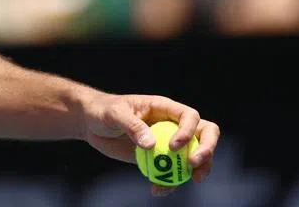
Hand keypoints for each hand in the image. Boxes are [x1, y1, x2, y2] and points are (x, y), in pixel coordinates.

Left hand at [79, 92, 219, 196]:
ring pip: (194, 156)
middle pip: (205, 134)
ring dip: (196, 171)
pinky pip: (173, 172)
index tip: (173, 147)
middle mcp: (172, 124)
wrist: (92, 123)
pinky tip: (156, 190)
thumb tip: (151, 145)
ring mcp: (168, 142)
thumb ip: (132, 126)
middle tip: (194, 166)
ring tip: (184, 183)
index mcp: (165, 108)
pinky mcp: (159, 158)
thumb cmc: (103, 111)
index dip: (189, 131)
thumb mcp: (114, 114)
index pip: (190, 117)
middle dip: (206, 150)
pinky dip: (169, 183)